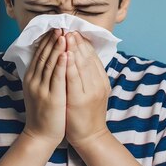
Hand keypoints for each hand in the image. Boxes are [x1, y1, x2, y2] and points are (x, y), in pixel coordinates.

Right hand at [21, 28, 67, 147]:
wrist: (40, 135)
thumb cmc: (43, 113)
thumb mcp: (38, 90)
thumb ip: (41, 75)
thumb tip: (47, 58)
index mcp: (31, 77)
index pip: (39, 54)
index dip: (47, 40)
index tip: (55, 27)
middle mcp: (34, 81)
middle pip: (44, 55)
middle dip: (52, 39)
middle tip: (60, 25)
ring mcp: (41, 89)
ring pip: (50, 64)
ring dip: (57, 47)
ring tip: (64, 34)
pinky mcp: (52, 98)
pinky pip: (57, 78)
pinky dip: (61, 64)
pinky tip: (66, 54)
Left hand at [63, 31, 111, 147]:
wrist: (90, 137)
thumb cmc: (87, 114)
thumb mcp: (92, 91)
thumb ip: (88, 76)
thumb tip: (80, 57)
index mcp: (101, 80)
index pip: (92, 56)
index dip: (83, 42)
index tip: (74, 31)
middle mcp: (98, 83)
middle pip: (88, 57)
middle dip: (77, 41)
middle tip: (69, 28)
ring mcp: (90, 91)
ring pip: (82, 65)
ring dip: (73, 48)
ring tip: (66, 35)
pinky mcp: (80, 100)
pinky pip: (74, 79)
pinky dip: (70, 65)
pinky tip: (64, 54)